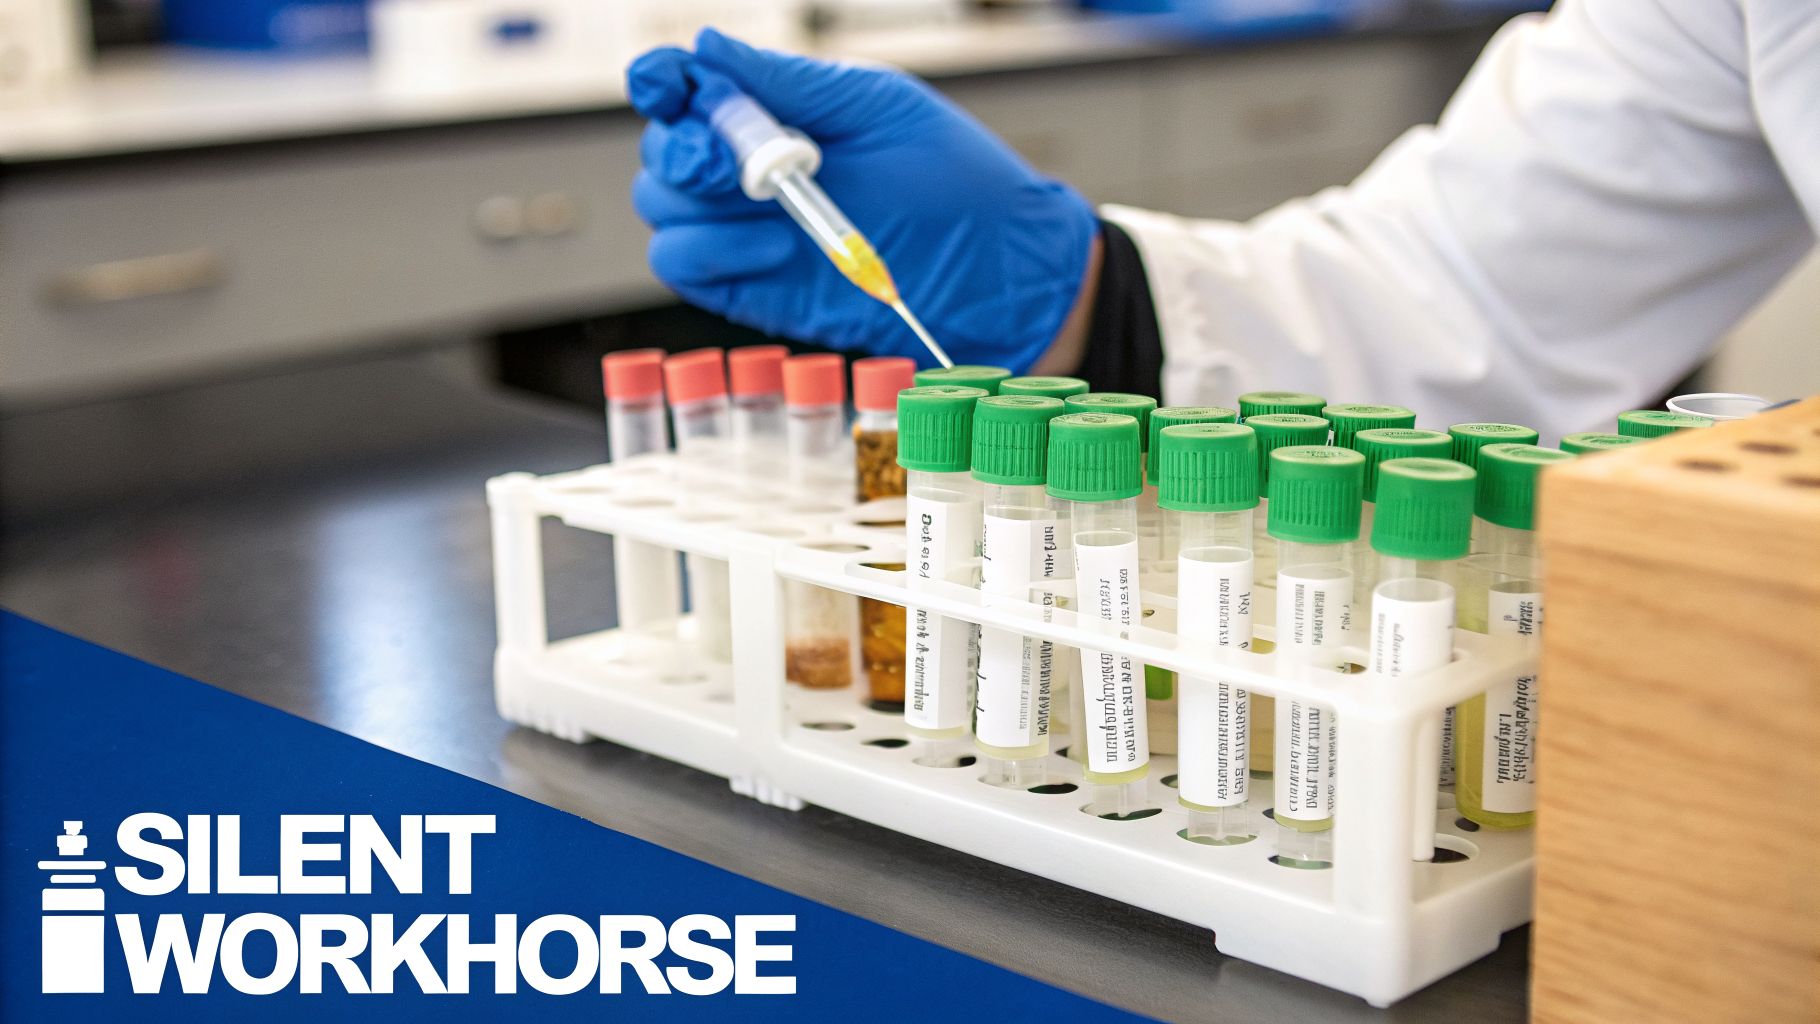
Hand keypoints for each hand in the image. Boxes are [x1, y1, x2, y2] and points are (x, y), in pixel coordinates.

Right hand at [628, 29, 1097, 369]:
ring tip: (772, 207)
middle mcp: (752, 173)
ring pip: (663, 214)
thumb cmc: (959, 186)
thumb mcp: (883, 113)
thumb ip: (797, 86)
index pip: (685, 89)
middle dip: (682, 149)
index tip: (669, 84)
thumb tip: (711, 48)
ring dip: (696, 206)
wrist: (1003, 277)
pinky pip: (686, 269)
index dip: (661, 81)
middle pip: (663, 154)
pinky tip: (773, 250)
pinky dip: (711, 255)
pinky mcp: (754, 291)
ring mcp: (749, 234)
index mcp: (780, 115)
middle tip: (731, 160)